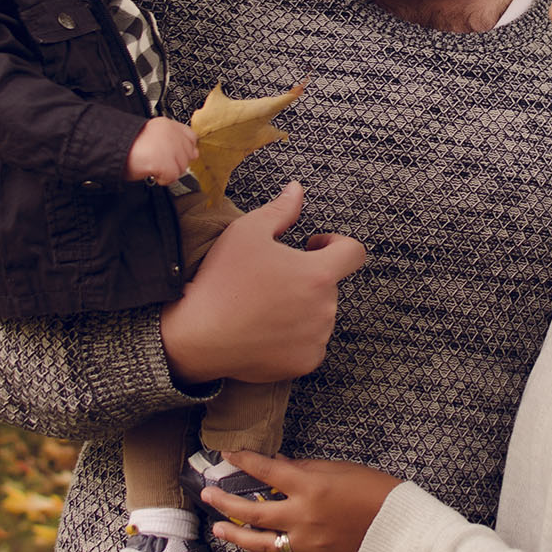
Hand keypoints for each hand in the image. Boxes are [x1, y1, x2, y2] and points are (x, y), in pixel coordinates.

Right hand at [127, 117, 197, 184]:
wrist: (111, 146)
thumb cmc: (126, 143)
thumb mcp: (151, 135)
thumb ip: (171, 140)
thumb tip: (192, 152)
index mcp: (167, 125)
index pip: (190, 137)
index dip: (184, 149)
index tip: (176, 155)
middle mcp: (171, 134)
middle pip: (187, 155)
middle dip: (175, 163)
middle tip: (159, 163)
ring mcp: (170, 148)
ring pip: (181, 167)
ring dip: (168, 171)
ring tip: (153, 167)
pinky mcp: (165, 162)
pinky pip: (172, 177)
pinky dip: (162, 179)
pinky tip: (152, 172)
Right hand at [159, 181, 367, 384]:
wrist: (197, 337)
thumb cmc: (221, 282)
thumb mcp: (247, 232)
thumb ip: (281, 209)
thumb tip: (297, 190)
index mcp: (318, 274)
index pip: (354, 252)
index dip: (337, 243)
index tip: (314, 246)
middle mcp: (325, 308)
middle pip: (329, 284)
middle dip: (308, 276)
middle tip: (272, 277)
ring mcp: (317, 338)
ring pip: (319, 314)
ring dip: (302, 306)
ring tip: (265, 304)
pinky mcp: (305, 362)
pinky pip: (309, 342)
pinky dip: (294, 335)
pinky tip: (265, 328)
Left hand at [204, 450, 401, 551]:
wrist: (398, 526)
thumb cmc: (373, 490)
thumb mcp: (338, 469)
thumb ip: (304, 469)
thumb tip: (277, 464)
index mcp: (309, 487)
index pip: (265, 470)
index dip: (243, 460)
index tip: (227, 454)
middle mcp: (303, 517)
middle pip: (252, 511)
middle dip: (225, 502)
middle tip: (208, 496)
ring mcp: (307, 544)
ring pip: (260, 543)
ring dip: (236, 535)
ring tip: (219, 529)